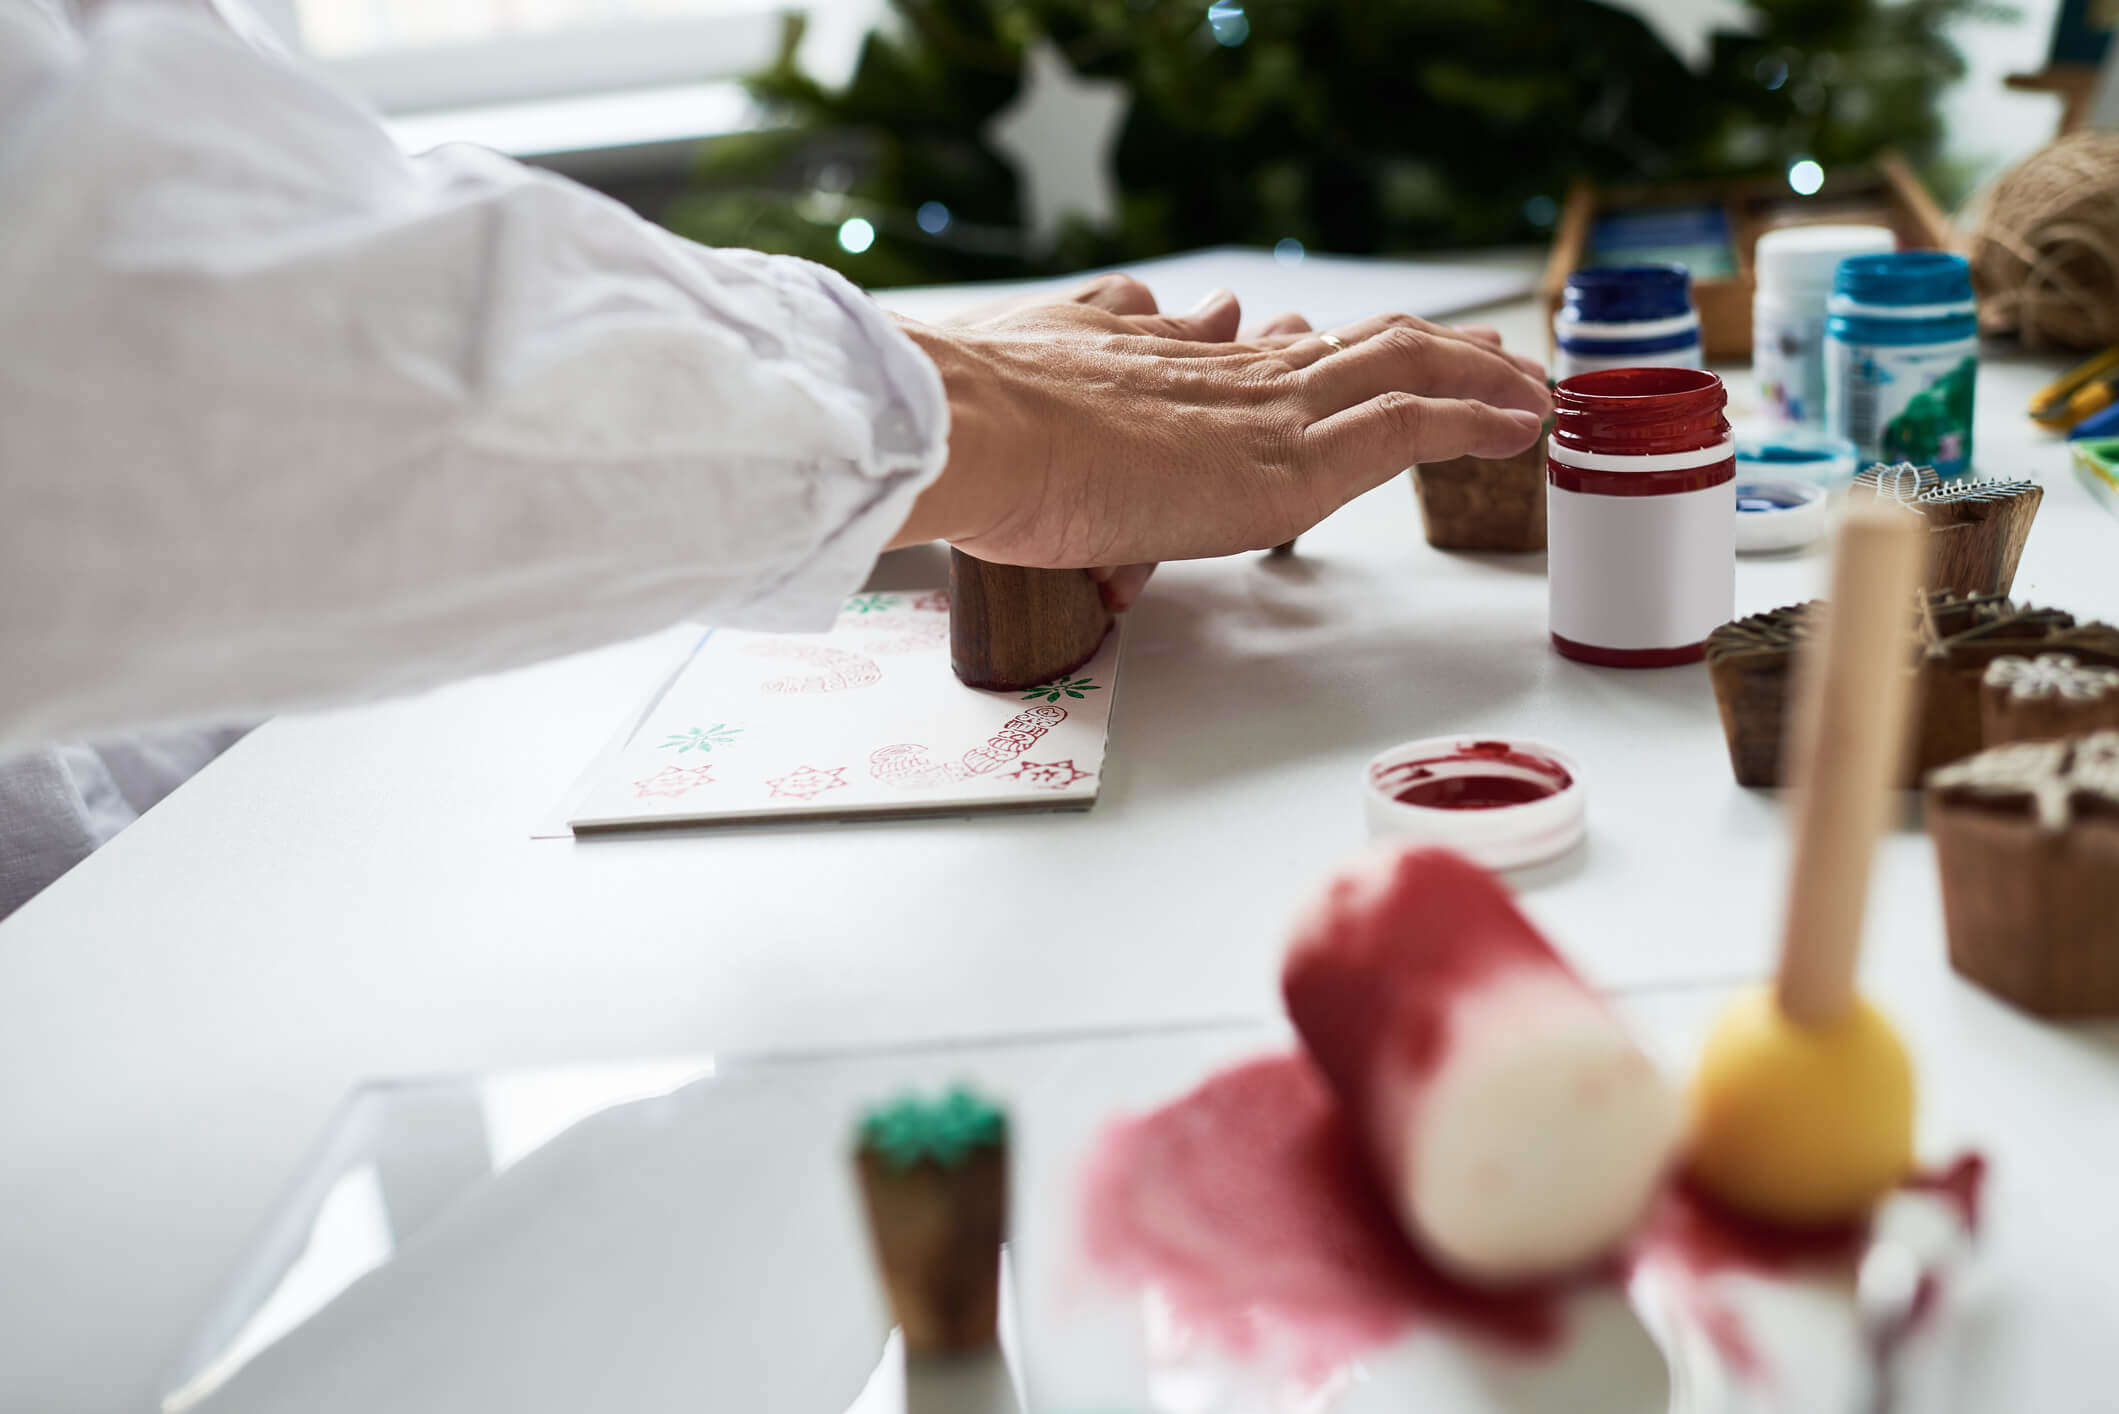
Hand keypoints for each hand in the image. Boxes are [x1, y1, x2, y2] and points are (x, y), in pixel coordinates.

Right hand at [891, 291, 1547, 576]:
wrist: (984, 434)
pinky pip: (1409, 426)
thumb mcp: (1052, 369)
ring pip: (1406, 369)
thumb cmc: (994, 434)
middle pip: (1367, 345)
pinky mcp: (1290, 463)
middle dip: (1440, 349)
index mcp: (1185, 368)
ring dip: (1481, 376)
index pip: (1293, 347)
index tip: (1390, 349)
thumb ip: (1104, 352)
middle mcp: (1239, 377)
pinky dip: (1475, 418)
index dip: (1352, 347)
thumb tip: (1144, 343)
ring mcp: (1271, 415)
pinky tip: (1519, 425)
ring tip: (1533, 390)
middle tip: (1495, 356)